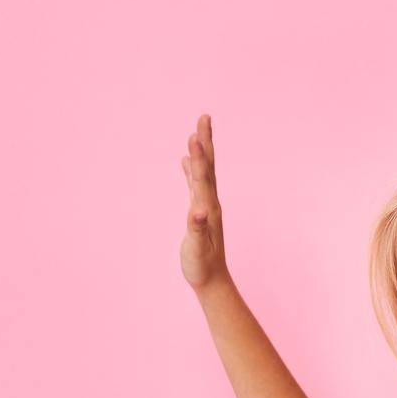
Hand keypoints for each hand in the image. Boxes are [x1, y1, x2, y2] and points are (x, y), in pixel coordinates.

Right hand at [179, 114, 229, 292]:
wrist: (212, 280)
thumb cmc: (202, 267)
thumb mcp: (196, 249)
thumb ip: (196, 228)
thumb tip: (198, 210)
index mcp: (208, 209)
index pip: (202, 176)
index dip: (197, 155)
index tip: (195, 133)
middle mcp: (210, 203)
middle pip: (207, 167)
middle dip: (205, 142)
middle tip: (205, 117)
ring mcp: (206, 206)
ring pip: (202, 172)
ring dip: (199, 152)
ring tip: (196, 132)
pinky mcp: (200, 212)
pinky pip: (194, 184)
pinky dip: (189, 170)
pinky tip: (184, 160)